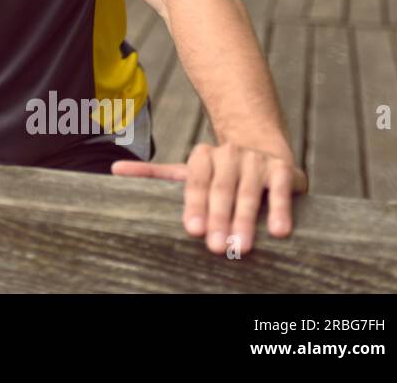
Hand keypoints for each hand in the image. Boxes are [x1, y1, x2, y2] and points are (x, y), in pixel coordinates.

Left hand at [110, 141, 307, 255]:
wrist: (261, 149)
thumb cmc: (218, 172)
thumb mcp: (186, 172)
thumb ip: (153, 174)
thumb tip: (114, 170)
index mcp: (202, 156)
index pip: (196, 182)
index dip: (194, 206)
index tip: (191, 230)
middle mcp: (228, 154)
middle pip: (221, 190)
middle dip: (219, 219)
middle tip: (216, 247)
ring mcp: (255, 160)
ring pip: (249, 193)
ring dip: (246, 220)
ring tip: (242, 247)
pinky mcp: (282, 169)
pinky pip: (281, 190)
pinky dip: (280, 210)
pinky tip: (279, 231)